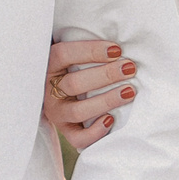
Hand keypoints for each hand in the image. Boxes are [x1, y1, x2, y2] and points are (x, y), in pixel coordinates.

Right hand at [43, 37, 136, 151]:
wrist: (57, 93)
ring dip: (105, 100)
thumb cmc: (74, 67)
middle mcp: (49, 90)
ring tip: (129, 92)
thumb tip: (118, 41)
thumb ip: (85, 47)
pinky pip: (77, 138)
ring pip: (77, 111)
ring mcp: (56, 113)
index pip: (64, 55)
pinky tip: (111, 120)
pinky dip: (95, 132)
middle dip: (105, 75)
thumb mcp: (71, 54)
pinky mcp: (66, 131)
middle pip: (74, 83)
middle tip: (129, 68)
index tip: (117, 49)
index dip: (90, 51)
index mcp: (48, 66)